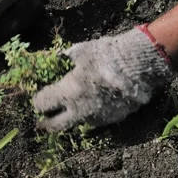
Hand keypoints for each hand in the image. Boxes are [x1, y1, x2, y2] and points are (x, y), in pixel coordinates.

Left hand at [32, 25, 174, 131]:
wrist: (139, 65)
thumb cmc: (107, 55)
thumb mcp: (82, 51)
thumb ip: (66, 58)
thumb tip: (57, 58)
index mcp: (67, 92)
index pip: (42, 105)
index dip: (38, 102)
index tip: (39, 100)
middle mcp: (79, 110)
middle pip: (55, 126)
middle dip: (47, 124)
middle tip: (44, 121)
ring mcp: (96, 118)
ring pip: (77, 124)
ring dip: (72, 118)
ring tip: (75, 108)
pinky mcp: (112, 120)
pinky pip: (96, 121)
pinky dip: (92, 114)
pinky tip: (96, 103)